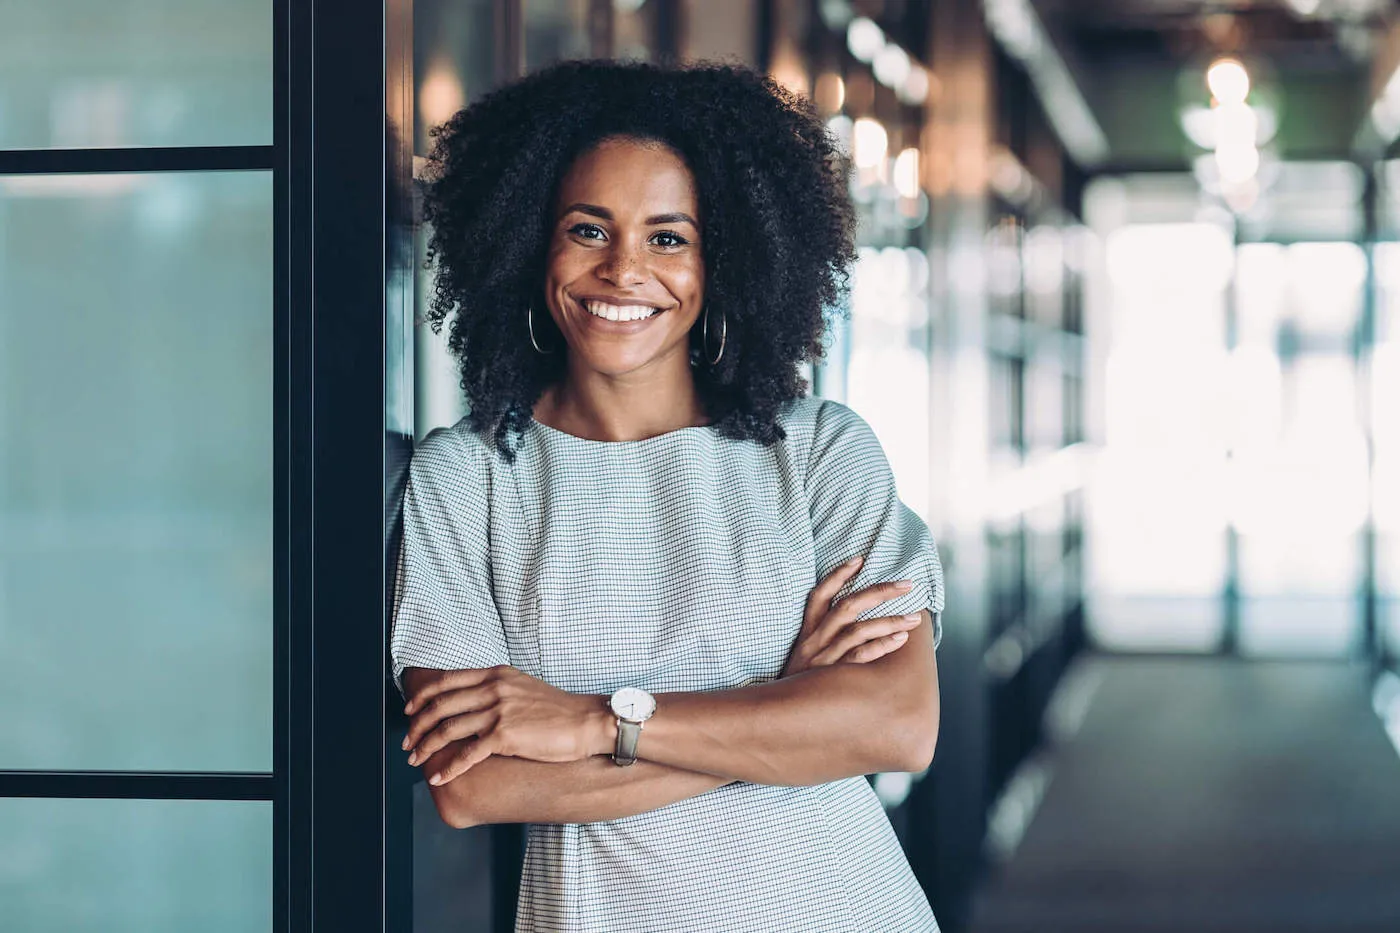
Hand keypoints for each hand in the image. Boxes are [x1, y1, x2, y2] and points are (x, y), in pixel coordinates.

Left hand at [402, 666, 608, 784]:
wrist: (585, 722)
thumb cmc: (558, 711)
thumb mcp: (522, 688)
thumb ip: (496, 691)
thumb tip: (471, 705)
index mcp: (495, 675)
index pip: (446, 681)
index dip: (422, 698)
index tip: (410, 712)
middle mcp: (493, 689)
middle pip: (441, 706)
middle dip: (418, 726)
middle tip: (408, 743)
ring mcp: (498, 711)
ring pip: (448, 729)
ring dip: (426, 747)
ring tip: (416, 761)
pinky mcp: (505, 735)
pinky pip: (467, 753)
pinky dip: (448, 766)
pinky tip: (438, 776)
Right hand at [782, 555, 922, 676]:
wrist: (779, 713)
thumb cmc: (800, 684)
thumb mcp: (803, 656)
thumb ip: (822, 639)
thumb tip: (856, 623)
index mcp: (807, 632)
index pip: (819, 595)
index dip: (838, 575)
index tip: (860, 559)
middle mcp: (814, 640)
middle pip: (847, 606)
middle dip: (880, 592)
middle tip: (907, 584)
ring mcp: (823, 658)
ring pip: (858, 630)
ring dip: (889, 620)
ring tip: (914, 618)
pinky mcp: (831, 676)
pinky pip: (859, 656)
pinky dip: (881, 645)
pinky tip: (900, 639)